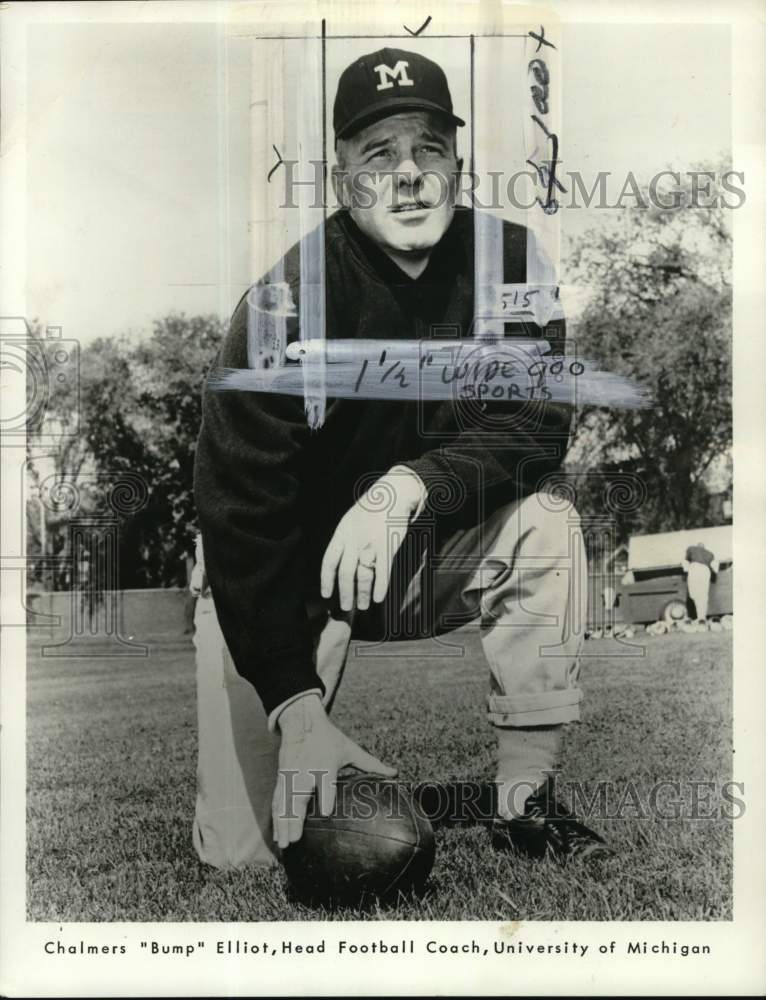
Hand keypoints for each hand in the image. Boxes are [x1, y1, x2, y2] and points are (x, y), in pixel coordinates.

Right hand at [272, 694, 396, 848]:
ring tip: (284, 844)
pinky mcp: (281, 778)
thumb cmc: (329, 738)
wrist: (301, 721)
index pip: (325, 782)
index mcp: (325, 764)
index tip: (327, 811)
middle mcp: (305, 771)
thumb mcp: (350, 749)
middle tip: (295, 840)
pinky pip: (277, 801)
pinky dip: (276, 818)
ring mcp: (291, 775)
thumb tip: (395, 773)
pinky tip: (277, 836)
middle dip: (296, 819)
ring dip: (282, 824)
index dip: (326, 796)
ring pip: (284, 802)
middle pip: (299, 796)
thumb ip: (371, 764)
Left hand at [321, 467, 425, 611]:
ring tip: (363, 606)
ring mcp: (370, 543)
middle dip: (345, 593)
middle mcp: (353, 540)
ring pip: (363, 575)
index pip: (329, 561)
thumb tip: (341, 560)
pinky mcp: (388, 545)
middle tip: (346, 607)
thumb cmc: (373, 508)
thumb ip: (345, 539)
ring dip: (362, 593)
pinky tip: (378, 598)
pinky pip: (382, 571)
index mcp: (342, 533)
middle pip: (345, 572)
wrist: (393, 493)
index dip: (326, 580)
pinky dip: (380, 587)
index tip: (326, 595)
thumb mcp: (351, 519)